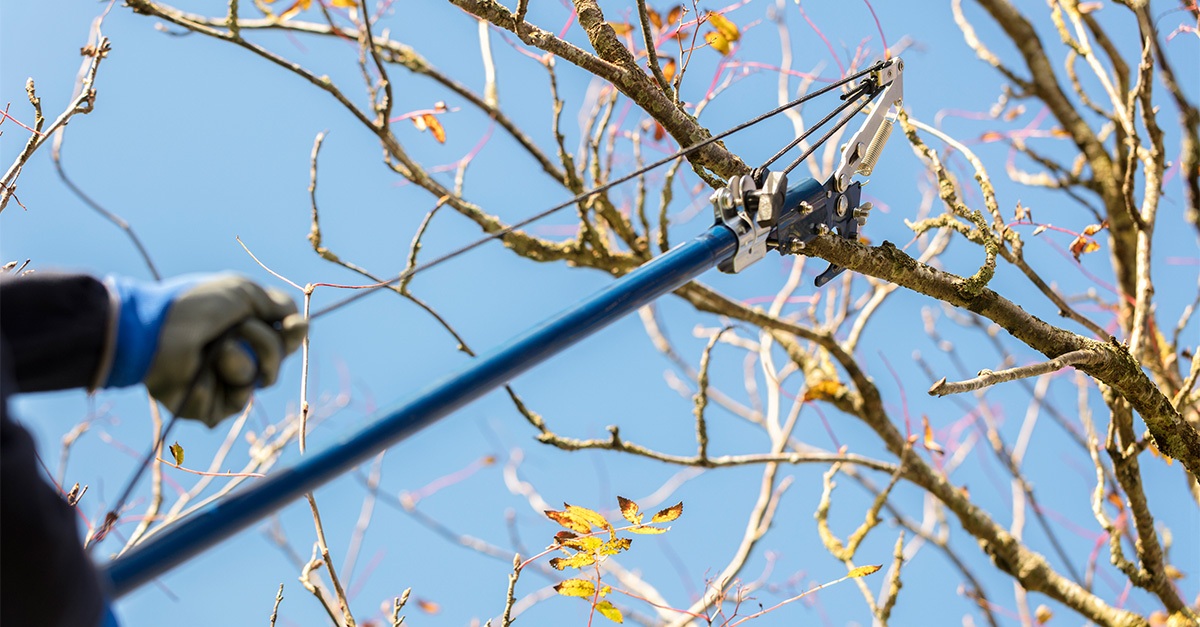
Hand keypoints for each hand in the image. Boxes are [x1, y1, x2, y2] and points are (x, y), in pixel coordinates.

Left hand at [104, 274, 306, 426]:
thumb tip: (303, 325)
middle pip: (278, 360)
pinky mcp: (208, 408)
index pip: (283, 339)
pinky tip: (200, 371)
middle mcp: (235, 356)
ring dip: (241, 359)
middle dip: (265, 343)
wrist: (156, 331)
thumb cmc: (195, 306)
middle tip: (239, 329)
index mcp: (242, 330)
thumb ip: (279, 306)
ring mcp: (222, 382)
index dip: (292, 335)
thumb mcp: (244, 293)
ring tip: (215, 349)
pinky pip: (235, 401)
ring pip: (260, 380)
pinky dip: (221, 381)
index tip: (294, 327)